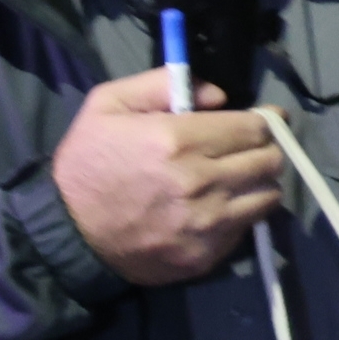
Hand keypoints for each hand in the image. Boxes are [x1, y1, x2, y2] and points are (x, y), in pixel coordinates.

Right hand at [51, 74, 284, 284]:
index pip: (255, 128)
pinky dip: (242, 214)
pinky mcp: (206, 254)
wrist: (68, 233)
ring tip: (235, 178)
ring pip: (268, 195)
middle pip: (270, 161)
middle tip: (246, 150)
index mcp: (177, 141)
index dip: (259, 122)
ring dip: (259, 183)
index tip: (254, 123)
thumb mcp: (108, 105)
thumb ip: (162, 85)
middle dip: (263, 150)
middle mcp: (199, 182)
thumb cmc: (88, 164)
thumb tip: (218, 95)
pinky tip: (218, 207)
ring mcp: (206, 223)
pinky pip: (248, 227)